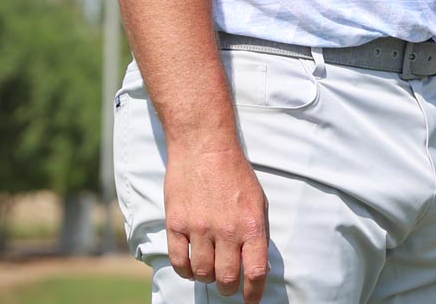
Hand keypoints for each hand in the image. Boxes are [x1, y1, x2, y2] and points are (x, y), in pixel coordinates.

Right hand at [164, 141, 270, 302]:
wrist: (205, 148)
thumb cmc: (235, 175)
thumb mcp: (259, 202)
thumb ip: (258, 234)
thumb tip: (257, 266)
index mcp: (251, 225)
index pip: (255, 271)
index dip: (254, 293)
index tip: (251, 300)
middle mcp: (226, 230)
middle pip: (226, 278)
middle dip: (228, 288)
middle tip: (228, 287)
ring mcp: (199, 228)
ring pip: (201, 272)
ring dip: (207, 277)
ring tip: (209, 270)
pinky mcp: (176, 224)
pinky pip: (179, 260)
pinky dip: (185, 269)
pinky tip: (191, 265)